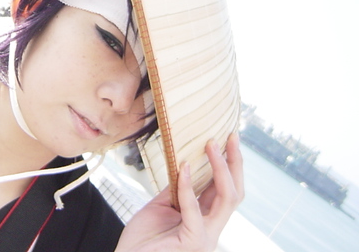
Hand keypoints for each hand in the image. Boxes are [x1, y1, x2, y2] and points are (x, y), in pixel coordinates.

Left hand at [115, 133, 243, 251]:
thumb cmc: (142, 240)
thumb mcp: (161, 207)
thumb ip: (176, 190)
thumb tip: (184, 165)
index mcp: (205, 220)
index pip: (225, 189)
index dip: (229, 164)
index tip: (227, 139)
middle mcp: (211, 229)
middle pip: (235, 193)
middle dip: (235, 163)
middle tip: (230, 136)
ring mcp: (205, 237)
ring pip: (226, 199)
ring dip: (219, 168)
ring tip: (210, 145)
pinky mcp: (193, 243)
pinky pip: (195, 211)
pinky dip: (189, 187)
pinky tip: (184, 168)